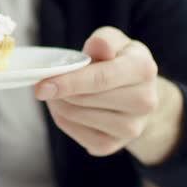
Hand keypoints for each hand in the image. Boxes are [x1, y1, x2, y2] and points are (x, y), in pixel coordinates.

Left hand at [35, 27, 182, 163]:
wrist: (137, 93)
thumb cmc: (119, 61)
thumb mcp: (114, 41)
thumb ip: (104, 41)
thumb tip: (96, 46)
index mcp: (143, 69)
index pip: (101, 79)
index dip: (69, 82)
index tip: (42, 86)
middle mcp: (144, 101)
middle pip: (85, 100)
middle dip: (60, 91)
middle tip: (47, 82)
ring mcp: (132, 127)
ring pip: (78, 117)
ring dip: (59, 104)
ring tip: (59, 92)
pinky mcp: (114, 145)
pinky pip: (77, 135)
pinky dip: (64, 120)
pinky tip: (67, 107)